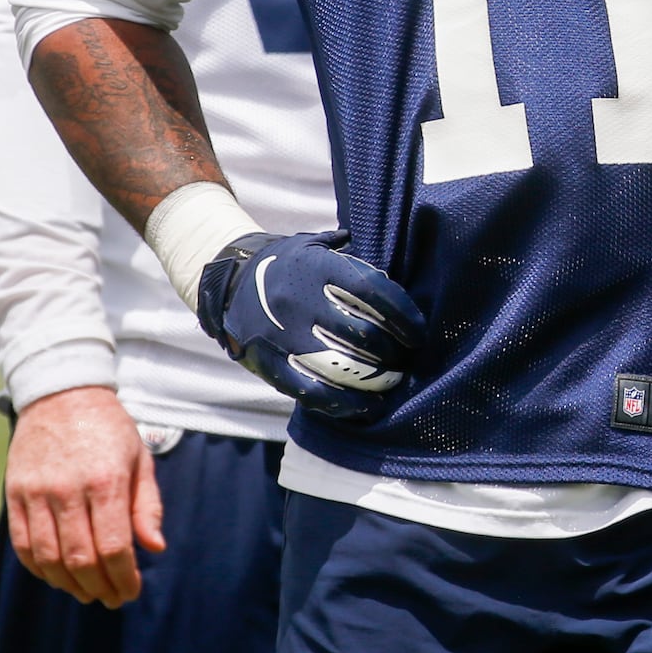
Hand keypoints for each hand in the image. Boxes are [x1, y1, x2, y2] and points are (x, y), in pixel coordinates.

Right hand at [5, 387, 164, 607]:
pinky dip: (40, 569)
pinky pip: (23, 545)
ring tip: (87, 593)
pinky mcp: (14, 493)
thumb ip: (147, 506)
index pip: (114, 547)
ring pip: (49, 558)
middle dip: (99, 588)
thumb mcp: (140, 459)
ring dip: (69, 585)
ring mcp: (36, 492)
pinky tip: (57, 576)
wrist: (61, 392)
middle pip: (80, 559)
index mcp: (106, 480)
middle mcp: (68, 489)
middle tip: (111, 599)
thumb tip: (154, 548)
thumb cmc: (108, 428)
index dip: (124, 578)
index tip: (131, 591)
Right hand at [194, 228, 424, 421]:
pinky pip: (312, 392)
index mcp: (317, 267)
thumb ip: (357, 259)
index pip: (372, 291)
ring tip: (394, 381)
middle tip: (408, 358)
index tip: (419, 332)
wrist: (231, 282)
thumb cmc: (292, 265)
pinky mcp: (269, 364)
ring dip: (375, 380)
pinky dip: (344, 404)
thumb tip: (408, 271)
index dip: (403, 315)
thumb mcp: (319, 247)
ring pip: (341, 368)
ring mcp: (281, 336)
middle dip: (393, 352)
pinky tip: (367, 405)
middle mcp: (298, 301)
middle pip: (361, 334)